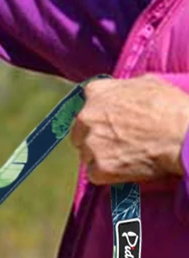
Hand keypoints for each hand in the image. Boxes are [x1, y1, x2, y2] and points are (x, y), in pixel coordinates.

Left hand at [71, 77, 188, 184]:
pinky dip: (107, 175)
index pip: (86, 104)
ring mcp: (91, 143)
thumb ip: (124, 88)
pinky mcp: (100, 167)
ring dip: (101, 157)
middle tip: (117, 143)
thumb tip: (121, 93)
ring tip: (125, 157)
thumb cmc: (171, 107)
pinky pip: (95, 174)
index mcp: (95, 93)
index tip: (110, 121)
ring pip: (86, 154)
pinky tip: (125, 170)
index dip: (99, 114)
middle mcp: (86, 117)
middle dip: (94, 137)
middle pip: (80, 131)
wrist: (184, 134)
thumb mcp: (147, 83)